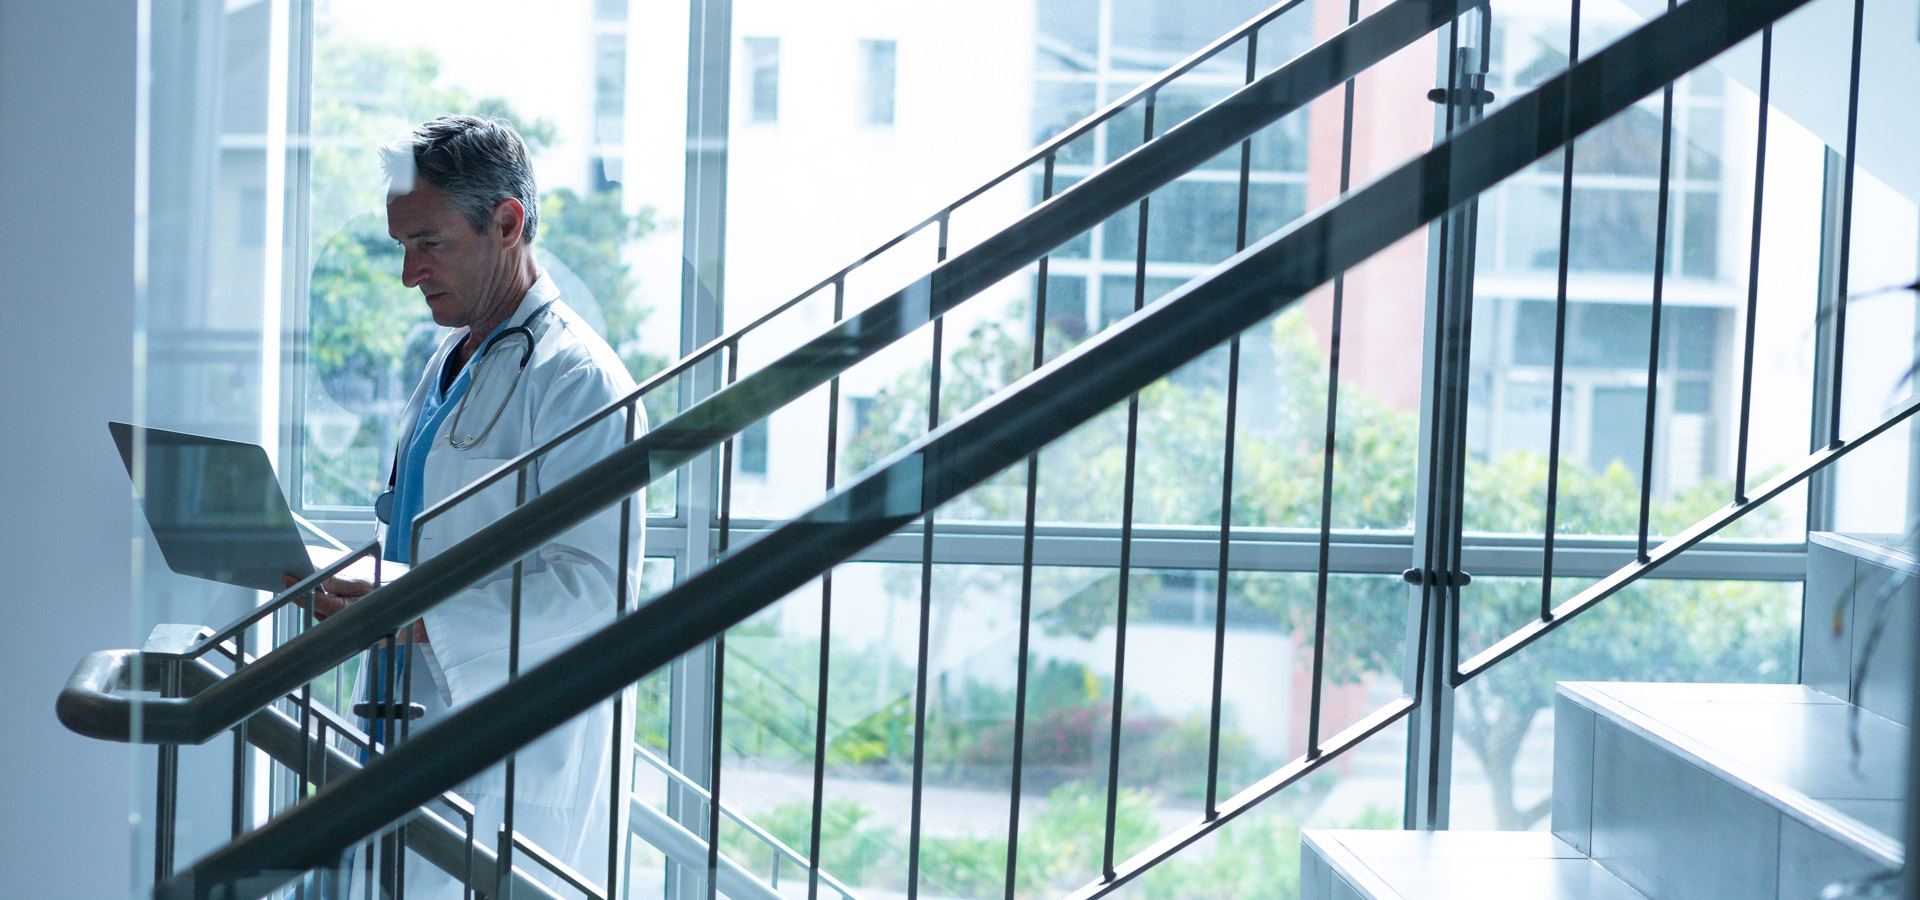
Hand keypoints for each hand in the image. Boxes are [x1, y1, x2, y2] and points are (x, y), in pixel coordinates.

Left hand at [282, 575, 427, 642]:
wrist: (419, 621)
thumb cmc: (397, 599)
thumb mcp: (369, 585)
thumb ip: (341, 583)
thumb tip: (317, 579)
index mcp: (349, 610)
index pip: (317, 599)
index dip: (299, 589)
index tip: (286, 578)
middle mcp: (346, 621)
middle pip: (316, 607)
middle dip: (302, 593)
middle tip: (288, 578)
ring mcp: (350, 626)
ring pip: (324, 613)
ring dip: (313, 599)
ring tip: (300, 583)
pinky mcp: (355, 627)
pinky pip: (335, 616)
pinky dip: (325, 605)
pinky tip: (321, 595)